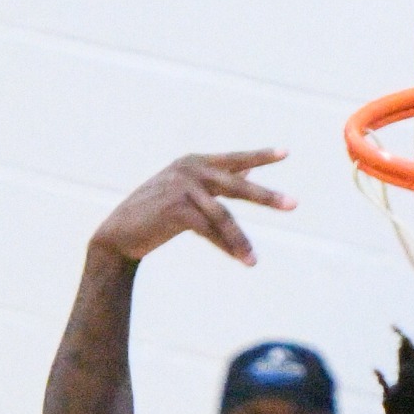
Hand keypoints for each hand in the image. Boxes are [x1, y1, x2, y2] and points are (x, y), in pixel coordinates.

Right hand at [91, 149, 294, 266]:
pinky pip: (209, 231)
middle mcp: (189, 170)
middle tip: (294, 204)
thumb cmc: (156, 212)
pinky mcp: (175, 210)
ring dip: (240, 241)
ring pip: (223, 216)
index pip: (234, 160)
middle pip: (236, 186)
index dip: (260, 156)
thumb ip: (217, 181)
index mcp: (194, 162)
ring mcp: (181, 188)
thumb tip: (248, 172)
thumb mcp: (187, 190)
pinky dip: (226, 247)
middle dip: (266, 197)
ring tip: (254, 260)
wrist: (119, 233)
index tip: (286, 153)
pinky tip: (242, 259)